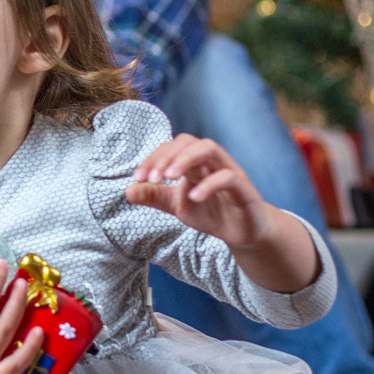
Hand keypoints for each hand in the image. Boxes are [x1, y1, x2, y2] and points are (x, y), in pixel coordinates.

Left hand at [126, 134, 273, 248]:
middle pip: (188, 141)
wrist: (244, 232)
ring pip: (210, 148)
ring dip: (186, 159)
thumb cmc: (212, 213)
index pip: (171, 147)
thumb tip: (128, 190)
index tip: (137, 178)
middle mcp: (211, 162)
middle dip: (166, 156)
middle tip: (151, 178)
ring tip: (169, 176)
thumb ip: (155, 196)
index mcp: (194, 163)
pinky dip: (209, 184)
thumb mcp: (177, 206)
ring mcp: (229, 171)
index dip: (152, 159)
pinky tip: (193, 197)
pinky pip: (228, 176)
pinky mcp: (244, 188)